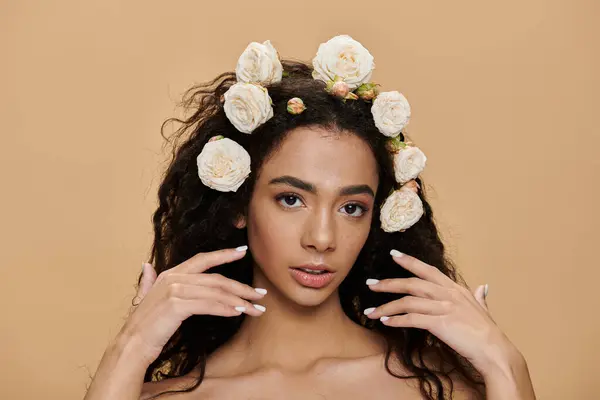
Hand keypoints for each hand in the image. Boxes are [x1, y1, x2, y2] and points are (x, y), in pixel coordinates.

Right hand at [120, 246, 266, 364]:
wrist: (131, 345)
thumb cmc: (144, 326)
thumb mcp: (145, 299)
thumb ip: (148, 281)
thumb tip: (146, 266)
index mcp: (169, 274)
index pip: (202, 259)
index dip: (224, 254)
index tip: (243, 250)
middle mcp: (173, 278)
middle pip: (216, 279)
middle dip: (242, 287)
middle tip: (260, 294)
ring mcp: (175, 290)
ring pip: (216, 292)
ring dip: (239, 301)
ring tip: (255, 308)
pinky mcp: (177, 305)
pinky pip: (209, 305)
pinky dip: (226, 308)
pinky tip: (239, 312)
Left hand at [363, 249, 516, 375]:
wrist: (494, 350)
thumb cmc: (488, 333)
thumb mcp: (483, 309)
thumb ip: (479, 297)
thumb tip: (483, 287)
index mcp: (456, 289)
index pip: (428, 270)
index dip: (410, 261)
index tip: (393, 254)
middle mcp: (448, 294)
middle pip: (412, 283)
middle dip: (388, 283)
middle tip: (370, 284)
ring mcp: (444, 308)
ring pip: (407, 302)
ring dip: (386, 306)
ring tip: (370, 311)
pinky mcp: (440, 323)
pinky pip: (412, 319)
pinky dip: (396, 320)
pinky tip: (385, 322)